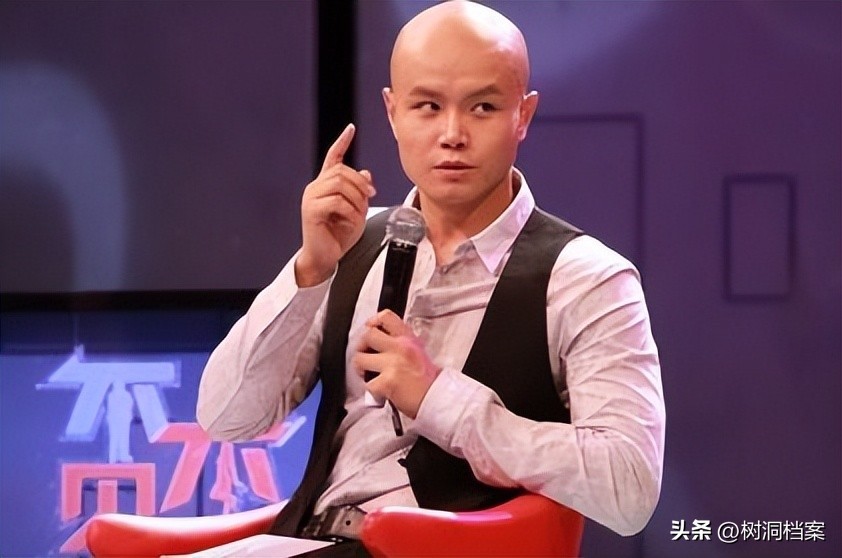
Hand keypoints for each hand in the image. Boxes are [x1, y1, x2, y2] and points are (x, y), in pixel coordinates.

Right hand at [295, 124, 375, 285]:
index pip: (333, 157)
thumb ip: (360, 192)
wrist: (324, 257)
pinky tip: (350, 221)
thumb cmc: (338, 236)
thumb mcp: (356, 211)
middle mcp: (315, 188)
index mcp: (325, 185)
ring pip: (340, 184)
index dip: (342, 142)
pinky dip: (349, 212)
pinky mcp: (311, 210)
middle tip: (371, 196)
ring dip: (357, 199)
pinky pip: (337, 202)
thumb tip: (366, 172)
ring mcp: (311, 198)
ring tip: (358, 214)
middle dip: (361, 184)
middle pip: (342, 171)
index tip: (351, 128)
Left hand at [353, 310, 441, 418]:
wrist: (436, 398)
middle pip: (367, 335)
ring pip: (359, 359)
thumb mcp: (418, 351)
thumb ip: (400, 342)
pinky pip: (367, 383)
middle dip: (362, 347)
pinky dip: (371, 389)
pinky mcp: (386, 382)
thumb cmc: (428, 380)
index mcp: (408, 339)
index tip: (370, 329)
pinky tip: (380, 390)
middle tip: (366, 356)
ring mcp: (392, 364)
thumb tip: (380, 338)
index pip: (386, 317)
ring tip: (369, 374)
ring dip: (361, 368)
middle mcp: (400, 348)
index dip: (373, 321)